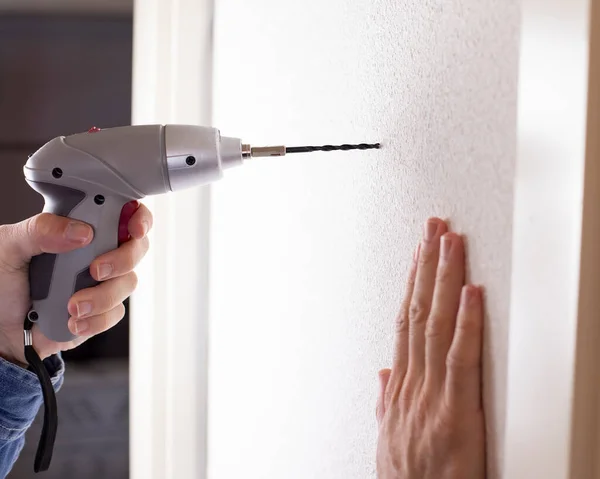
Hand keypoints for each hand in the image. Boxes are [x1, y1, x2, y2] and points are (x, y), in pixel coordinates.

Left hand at [0, 202, 151, 365]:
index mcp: (79, 229)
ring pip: (128, 282)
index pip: (122, 213)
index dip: (138, 217)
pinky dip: (95, 319)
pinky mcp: (102, 311)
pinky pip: (115, 313)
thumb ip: (40, 230)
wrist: (0, 329)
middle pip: (137, 247)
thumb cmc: (3, 282)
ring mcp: (102, 282)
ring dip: (102, 296)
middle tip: (96, 269)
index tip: (134, 228)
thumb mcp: (9, 247)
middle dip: (124, 259)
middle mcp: (97, 252)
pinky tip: (72, 320)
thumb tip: (80, 232)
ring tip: (72, 305)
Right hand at [376, 217, 484, 478]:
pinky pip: (461, 360)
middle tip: (434, 227)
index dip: (413, 285)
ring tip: (449, 242)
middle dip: (427, 266)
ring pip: (436, 326)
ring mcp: (433, 398)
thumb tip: (383, 371)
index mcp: (403, 390)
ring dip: (443, 280)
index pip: (406, 324)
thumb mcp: (389, 441)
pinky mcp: (457, 415)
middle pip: (419, 313)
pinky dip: (467, 324)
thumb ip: (387, 402)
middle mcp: (414, 386)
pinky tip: (472, 292)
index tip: (419, 254)